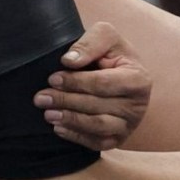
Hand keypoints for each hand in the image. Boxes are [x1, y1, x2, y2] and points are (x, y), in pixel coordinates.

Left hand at [40, 21, 150, 150]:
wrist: (121, 76)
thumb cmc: (111, 55)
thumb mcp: (106, 37)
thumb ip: (90, 43)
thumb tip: (69, 61)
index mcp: (138, 78)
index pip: (103, 84)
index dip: (76, 82)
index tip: (53, 78)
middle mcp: (137, 105)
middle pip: (97, 105)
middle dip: (66, 101)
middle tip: (40, 98)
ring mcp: (129, 124)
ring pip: (98, 127)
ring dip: (70, 120)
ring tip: (48, 114)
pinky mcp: (118, 138)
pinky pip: (97, 143)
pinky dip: (76, 136)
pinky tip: (58, 128)